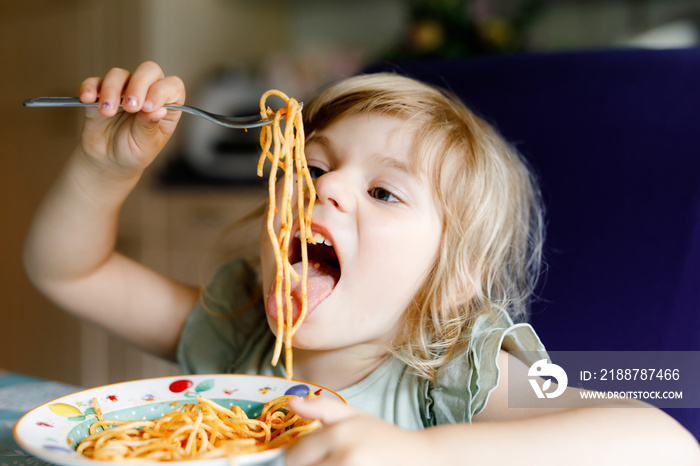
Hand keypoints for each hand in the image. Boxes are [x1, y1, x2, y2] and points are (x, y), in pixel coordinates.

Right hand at [77, 61, 184, 175]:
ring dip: (112, 91)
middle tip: (130, 107)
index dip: (162, 91)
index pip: (172, 86)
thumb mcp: (146, 144)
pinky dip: (89, 88)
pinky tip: (88, 99)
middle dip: (138, 85)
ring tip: (108, 112)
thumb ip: (149, 125)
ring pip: (119, 74)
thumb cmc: (134, 152)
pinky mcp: (100, 93)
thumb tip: (158, 109)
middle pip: (148, 70)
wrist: (109, 161)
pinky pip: (94, 82)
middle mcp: (147, 92)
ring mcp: (123, 90)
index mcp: (166, 105)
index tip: (149, 107)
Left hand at [285, 397, 430, 465]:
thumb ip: (321, 408)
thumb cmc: (383, 437)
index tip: (311, 456)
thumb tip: (291, 402)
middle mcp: (345, 458)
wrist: (419, 458)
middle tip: (327, 459)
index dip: (297, 458)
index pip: (294, 456)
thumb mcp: (354, 415)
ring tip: (336, 464)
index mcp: (339, 435)